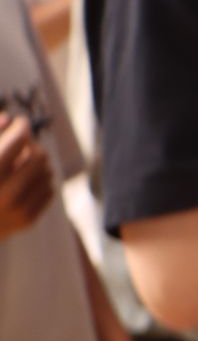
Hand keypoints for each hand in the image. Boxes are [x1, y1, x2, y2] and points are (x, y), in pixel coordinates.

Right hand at [0, 114, 54, 240]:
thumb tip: (9, 119)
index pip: (19, 139)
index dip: (21, 127)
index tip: (19, 123)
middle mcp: (5, 193)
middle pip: (39, 155)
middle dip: (31, 146)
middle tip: (21, 144)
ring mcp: (18, 209)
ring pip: (47, 172)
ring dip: (35, 165)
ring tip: (17, 165)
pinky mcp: (27, 220)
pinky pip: (48, 190)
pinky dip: (38, 182)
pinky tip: (21, 182)